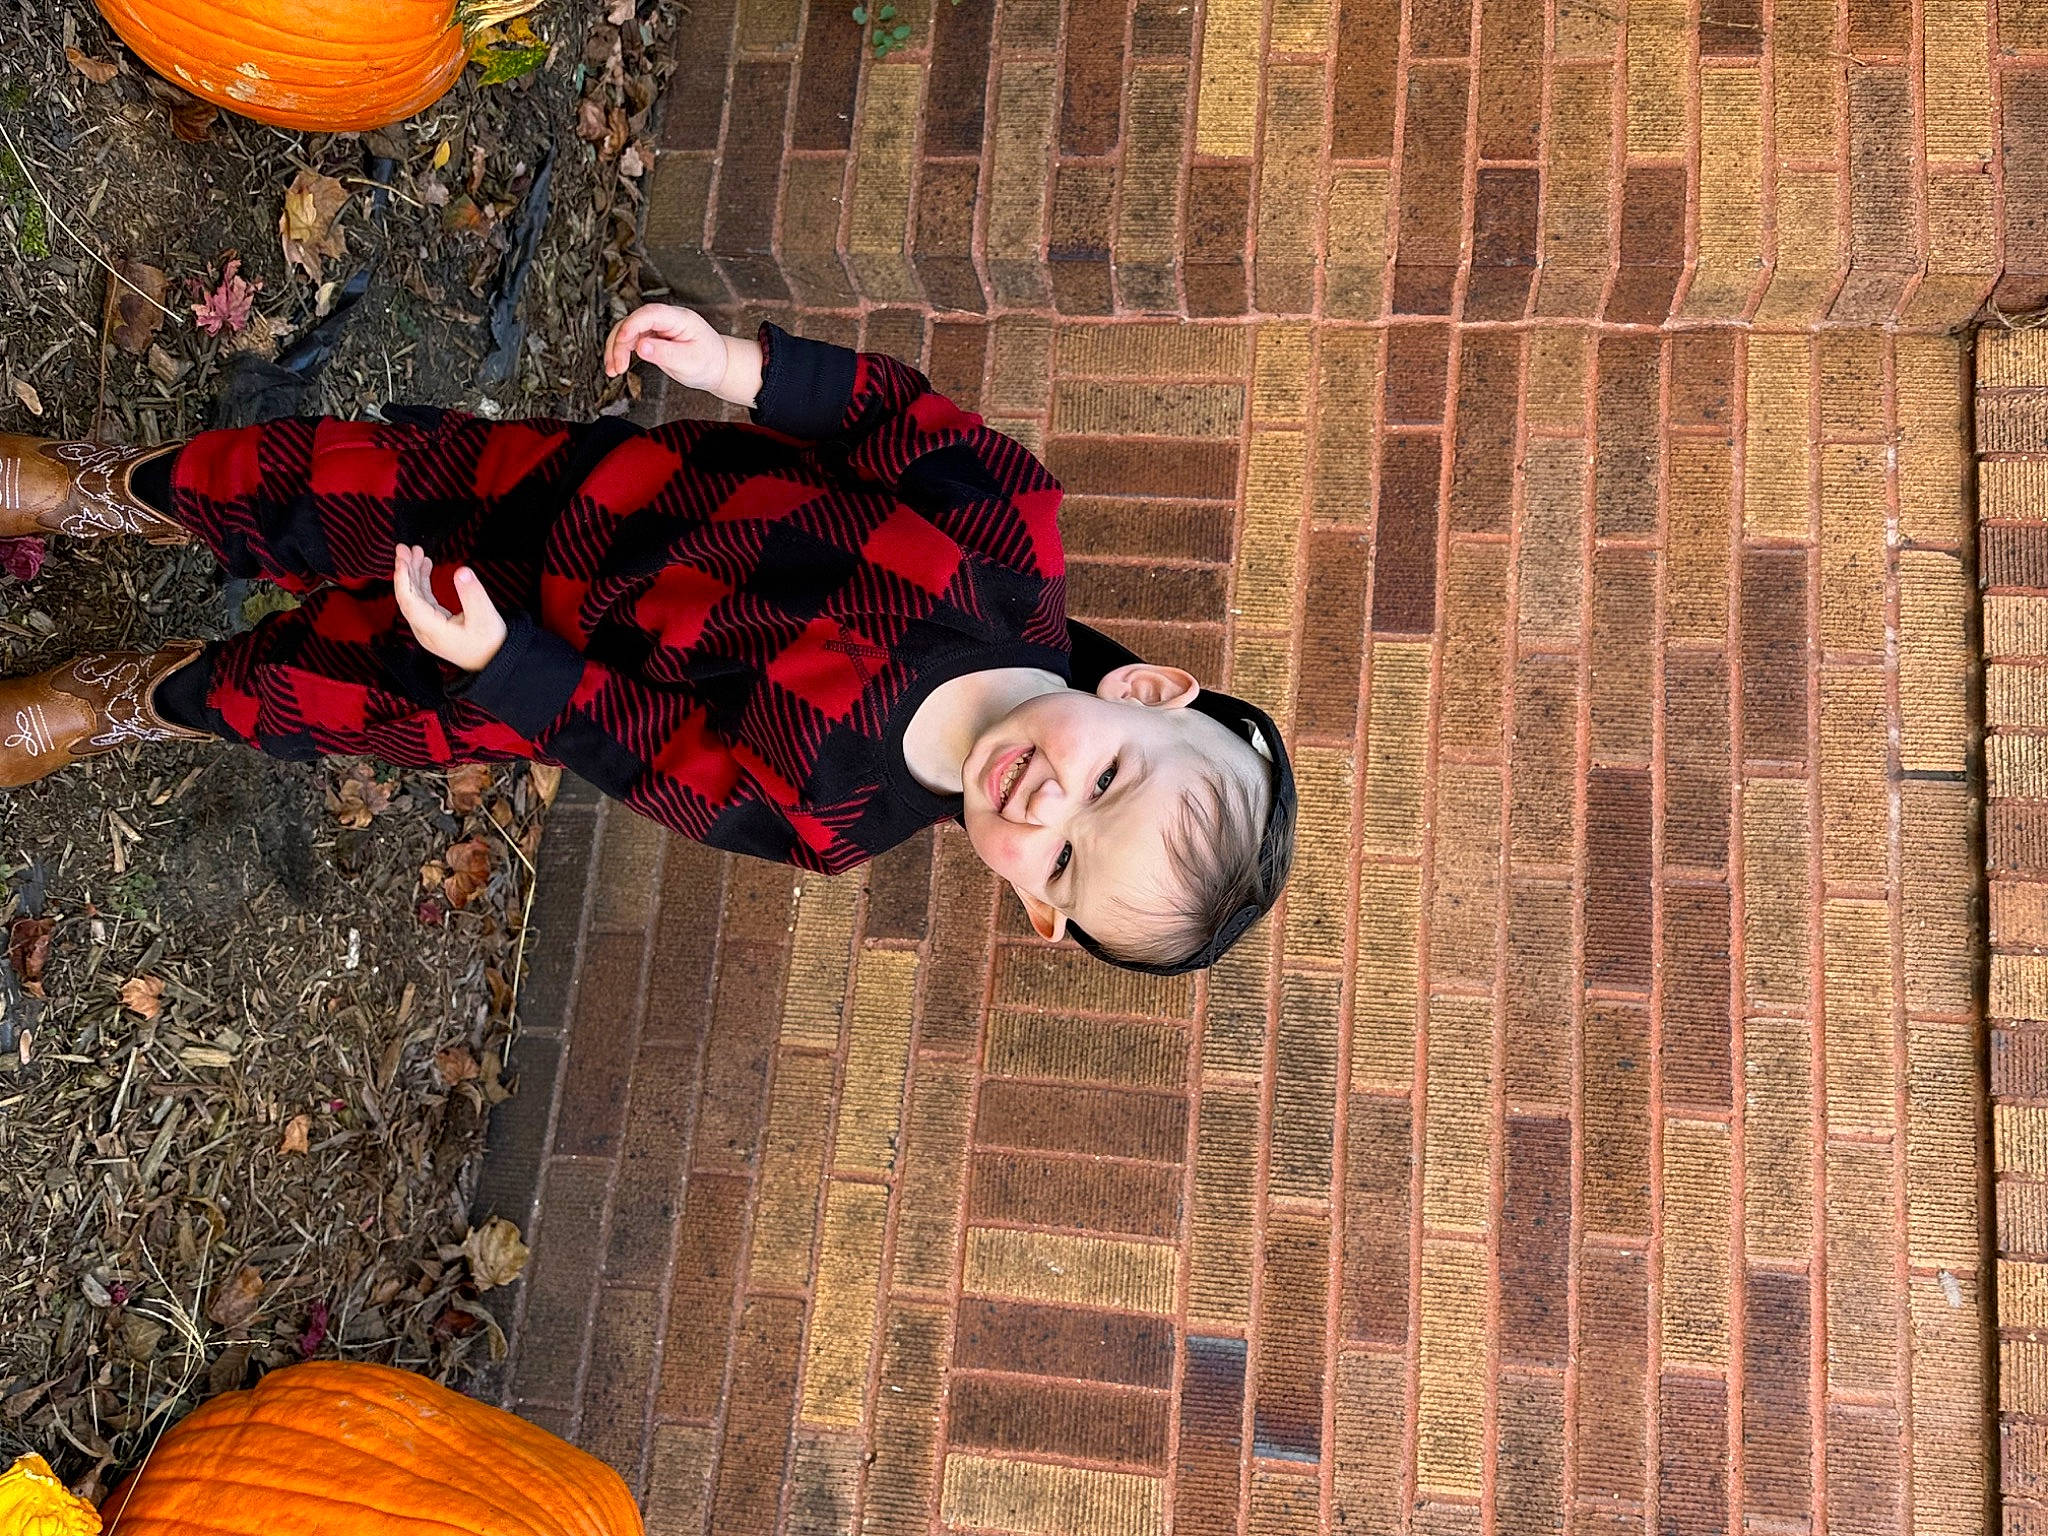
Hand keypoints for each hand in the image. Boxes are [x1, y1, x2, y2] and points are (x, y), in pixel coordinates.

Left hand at [392, 545, 506, 672]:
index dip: (403, 579)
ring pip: (414, 596)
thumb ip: (473, 594)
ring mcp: (428, 626)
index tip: (403, 559)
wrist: (495, 662)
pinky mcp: (435, 622)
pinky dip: (422, 581)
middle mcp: (425, 629)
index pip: (409, 602)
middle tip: (404, 548)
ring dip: (413, 573)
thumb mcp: (486, 617)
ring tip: (416, 552)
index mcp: (432, 630)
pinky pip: (422, 599)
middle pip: (407, 597)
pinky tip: (425, 566)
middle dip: (404, 571)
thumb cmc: (490, 643)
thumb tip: (462, 570)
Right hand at [604, 304, 730, 391]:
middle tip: (617, 365)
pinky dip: (620, 353)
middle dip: (619, 342)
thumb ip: (666, 354)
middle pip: (633, 322)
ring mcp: (656, 328)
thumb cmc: (709, 361)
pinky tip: (615, 367)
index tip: (622, 340)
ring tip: (613, 370)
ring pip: (626, 331)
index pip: (650, 313)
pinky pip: (629, 342)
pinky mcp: (650, 338)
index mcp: (679, 318)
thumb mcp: (690, 361)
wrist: (717, 367)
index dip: (633, 324)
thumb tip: (642, 348)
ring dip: (615, 349)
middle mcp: (665, 320)